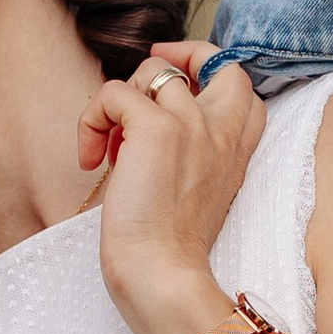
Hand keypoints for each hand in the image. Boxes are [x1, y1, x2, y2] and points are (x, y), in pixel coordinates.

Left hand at [81, 41, 266, 333]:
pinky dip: (91, 119)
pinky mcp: (155, 129)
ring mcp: (191, 123)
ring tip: (110, 146)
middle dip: (173, 58)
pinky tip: (91, 159)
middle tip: (137, 97)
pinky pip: (113, 93)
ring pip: (151, 70)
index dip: (205, 74)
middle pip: (212, 56)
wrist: (163, 277)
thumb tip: (141, 126)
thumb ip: (189, 157)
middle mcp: (221, 128)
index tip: (169, 98)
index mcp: (236, 147)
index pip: (241, 83)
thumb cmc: (169, 251)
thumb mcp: (194, 195)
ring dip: (120, 101)